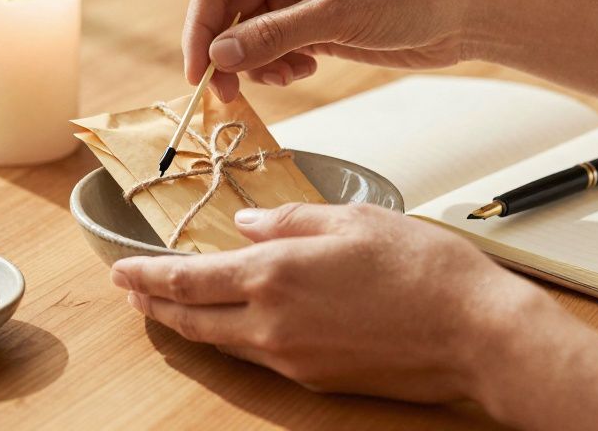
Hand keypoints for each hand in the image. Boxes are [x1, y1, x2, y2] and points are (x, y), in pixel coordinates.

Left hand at [110, 203, 547, 402]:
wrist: (475, 334)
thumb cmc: (423, 270)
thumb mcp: (351, 219)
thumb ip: (287, 220)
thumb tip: (246, 225)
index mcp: (275, 275)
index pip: (188, 278)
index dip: (147, 274)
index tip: (121, 269)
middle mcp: (272, 324)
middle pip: (193, 318)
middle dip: (155, 302)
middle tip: (131, 291)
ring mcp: (292, 358)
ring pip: (221, 341)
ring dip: (189, 323)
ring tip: (170, 307)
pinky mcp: (316, 379)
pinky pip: (257, 357)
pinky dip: (231, 338)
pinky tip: (234, 323)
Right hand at [184, 0, 485, 100]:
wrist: (460, 14)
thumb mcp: (334, 16)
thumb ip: (272, 35)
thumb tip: (218, 56)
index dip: (200, 28)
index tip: (198, 71)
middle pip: (228, 14)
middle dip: (227, 53)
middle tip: (228, 92)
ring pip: (248, 37)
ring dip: (257, 64)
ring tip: (288, 76)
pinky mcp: (314, 25)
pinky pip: (274, 50)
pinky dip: (279, 67)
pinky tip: (306, 70)